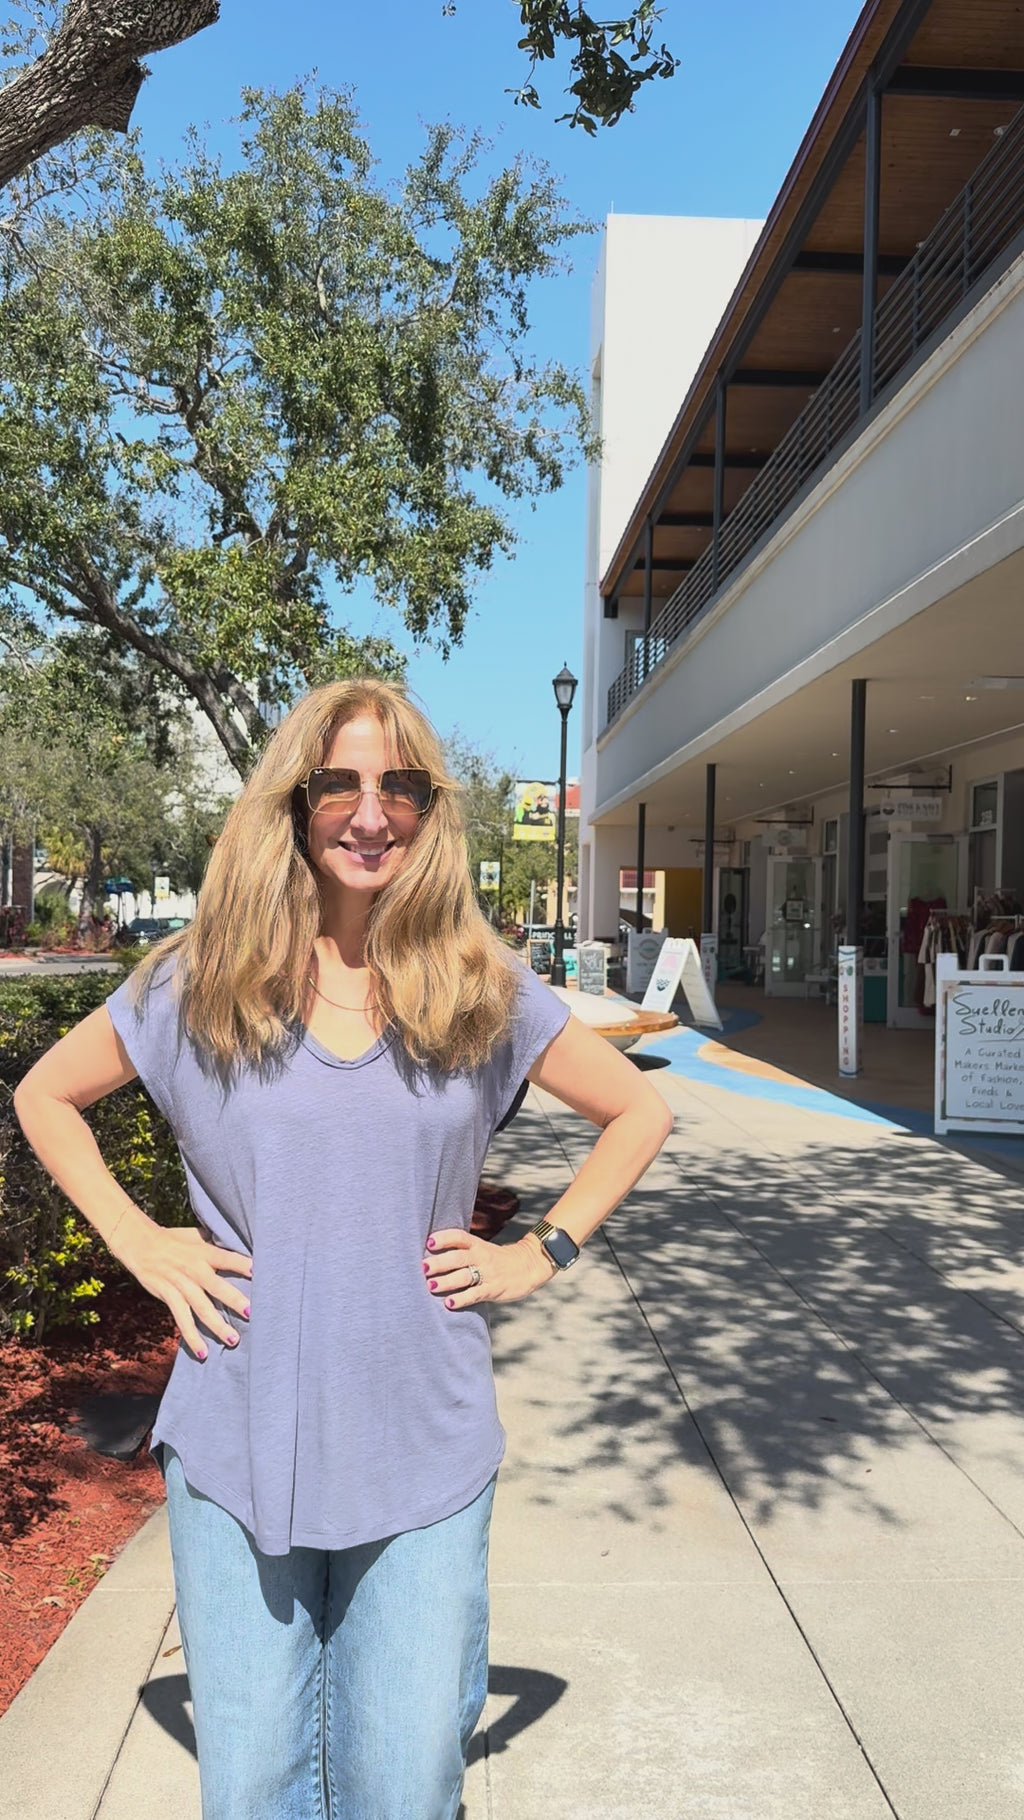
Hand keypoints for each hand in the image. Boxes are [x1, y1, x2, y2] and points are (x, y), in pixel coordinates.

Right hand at [116, 1220, 252, 1359]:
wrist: (141, 1244)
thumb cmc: (174, 1239)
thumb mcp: (196, 1235)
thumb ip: (216, 1242)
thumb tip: (240, 1244)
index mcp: (204, 1251)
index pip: (226, 1257)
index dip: (241, 1264)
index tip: (258, 1271)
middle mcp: (194, 1269)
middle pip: (216, 1286)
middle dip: (234, 1300)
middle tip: (251, 1313)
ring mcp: (181, 1285)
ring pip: (201, 1308)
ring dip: (217, 1326)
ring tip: (233, 1340)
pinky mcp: (169, 1296)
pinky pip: (182, 1320)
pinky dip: (192, 1337)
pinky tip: (203, 1353)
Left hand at [423, 1227, 555, 1309]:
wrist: (528, 1266)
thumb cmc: (497, 1259)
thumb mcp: (482, 1249)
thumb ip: (462, 1251)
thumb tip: (431, 1255)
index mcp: (477, 1244)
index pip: (459, 1237)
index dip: (444, 1238)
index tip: (429, 1242)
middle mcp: (481, 1257)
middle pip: (458, 1257)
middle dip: (440, 1262)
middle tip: (423, 1267)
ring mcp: (488, 1274)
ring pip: (464, 1276)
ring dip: (446, 1281)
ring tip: (430, 1286)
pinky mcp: (493, 1290)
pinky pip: (475, 1294)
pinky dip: (461, 1299)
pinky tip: (449, 1303)